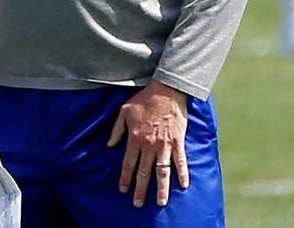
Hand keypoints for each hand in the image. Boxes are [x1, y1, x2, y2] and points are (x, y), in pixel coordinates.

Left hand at [107, 82, 189, 207]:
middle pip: (144, 172)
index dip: (126, 178)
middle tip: (138, 204)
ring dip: (161, 188)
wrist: (167, 90)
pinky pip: (181, 161)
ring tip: (161, 202)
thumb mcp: (124, 111)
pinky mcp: (178, 141)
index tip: (123, 190)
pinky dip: (183, 174)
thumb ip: (116, 129)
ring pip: (162, 171)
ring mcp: (165, 144)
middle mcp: (149, 144)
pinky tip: (184, 186)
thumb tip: (110, 144)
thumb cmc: (144, 99)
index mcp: (135, 137)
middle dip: (141, 189)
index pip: (129, 163)